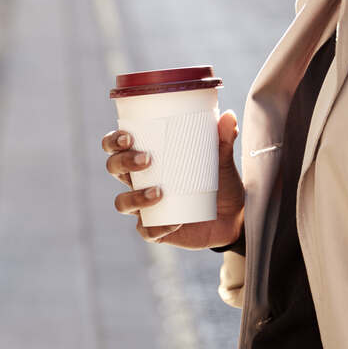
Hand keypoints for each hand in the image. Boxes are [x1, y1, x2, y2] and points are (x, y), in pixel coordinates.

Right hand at [101, 111, 244, 248]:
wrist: (234, 217)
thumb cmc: (219, 182)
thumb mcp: (222, 160)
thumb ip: (224, 140)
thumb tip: (229, 116)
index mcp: (147, 159)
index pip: (117, 146)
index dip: (113, 141)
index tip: (128, 137)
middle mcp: (140, 181)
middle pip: (114, 169)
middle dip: (123, 162)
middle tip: (146, 159)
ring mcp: (145, 207)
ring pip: (122, 202)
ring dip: (135, 196)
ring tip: (159, 192)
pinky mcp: (156, 229)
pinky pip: (146, 231)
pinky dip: (156, 227)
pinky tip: (174, 222)